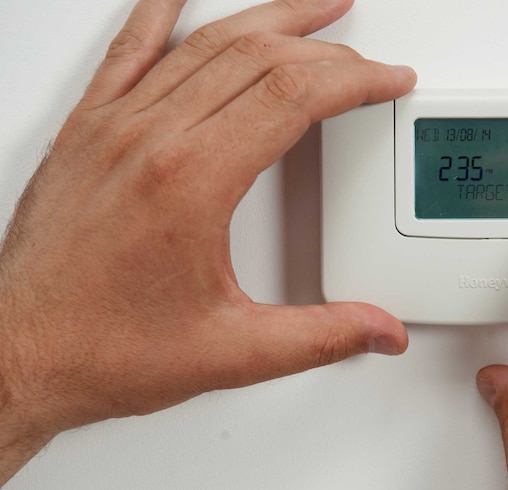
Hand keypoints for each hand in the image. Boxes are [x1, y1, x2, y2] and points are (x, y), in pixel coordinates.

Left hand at [0, 0, 414, 483]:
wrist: (15, 354)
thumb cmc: (101, 349)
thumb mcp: (232, 354)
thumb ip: (320, 336)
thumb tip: (379, 329)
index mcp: (192, 181)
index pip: (293, 96)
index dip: (355, 80)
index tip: (387, 80)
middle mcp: (149, 139)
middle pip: (258, 58)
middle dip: (326, 51)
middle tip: (365, 60)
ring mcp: (112, 127)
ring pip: (205, 42)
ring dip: (269, 17)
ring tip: (313, 8)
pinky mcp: (87, 132)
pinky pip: (130, 49)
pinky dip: (163, 11)